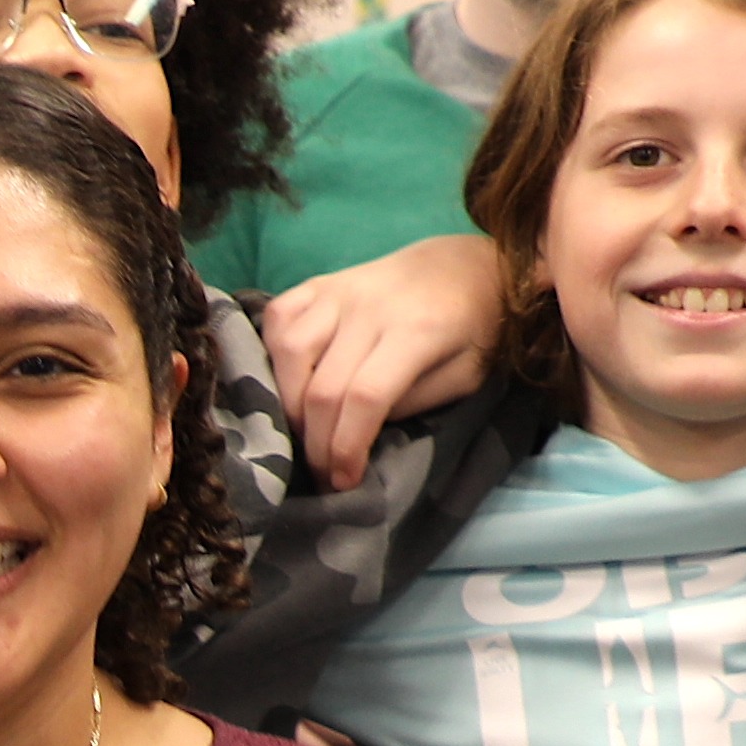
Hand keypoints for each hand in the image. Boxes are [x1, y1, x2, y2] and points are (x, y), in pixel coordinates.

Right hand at [260, 231, 506, 488]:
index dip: (346, 446)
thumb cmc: (472, 330)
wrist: (464, 266)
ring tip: (303, 430)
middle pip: (323, 386)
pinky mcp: (319, 282)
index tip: (344, 480)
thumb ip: (414, 403)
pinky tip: (289, 381)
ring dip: (287, 403)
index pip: (365, 397)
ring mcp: (339, 290)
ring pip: (289, 351)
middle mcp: (371, 307)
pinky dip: (272, 356)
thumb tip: (357, 430)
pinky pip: (278, 318)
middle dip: (316, 442)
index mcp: (418, 331)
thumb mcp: (465, 377)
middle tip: (323, 471)